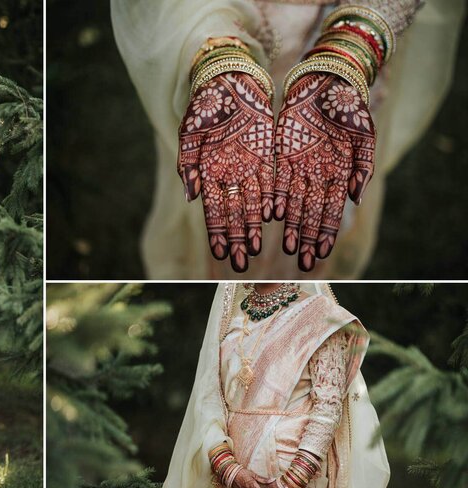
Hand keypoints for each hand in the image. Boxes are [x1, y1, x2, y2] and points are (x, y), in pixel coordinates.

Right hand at [178, 72, 273, 271]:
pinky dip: (272, 200)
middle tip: (240, 265)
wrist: (229, 78)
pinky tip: (275, 218)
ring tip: (256, 250)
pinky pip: (271, 182)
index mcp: (208, 171)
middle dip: (237, 239)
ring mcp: (248, 166)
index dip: (217, 232)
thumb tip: (191, 195)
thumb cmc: (206, 104)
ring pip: (254, 202)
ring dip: (255, 227)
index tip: (220, 254)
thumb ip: (188, 164)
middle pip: (234, 213)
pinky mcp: (266, 155)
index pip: (213, 209)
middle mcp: (229, 173)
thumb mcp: (191, 132)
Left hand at [274, 73, 374, 270]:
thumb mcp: (363, 134)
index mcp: (338, 172)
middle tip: (300, 262)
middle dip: (304, 237)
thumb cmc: (350, 106)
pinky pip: (275, 180)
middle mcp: (316, 174)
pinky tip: (270, 216)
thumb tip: (357, 198)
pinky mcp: (279, 154)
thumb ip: (363, 167)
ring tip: (285, 247)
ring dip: (288, 224)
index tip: (319, 254)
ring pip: (290, 201)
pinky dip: (273, 197)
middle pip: (308, 211)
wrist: (326, 79)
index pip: (329, 210)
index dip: (324, 233)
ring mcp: (297, 165)